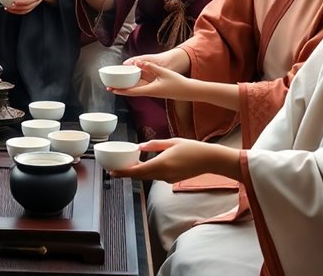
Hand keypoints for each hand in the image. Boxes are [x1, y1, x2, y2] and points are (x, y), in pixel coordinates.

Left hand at [3, 0, 52, 14]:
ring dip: (19, 9)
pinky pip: (26, 11)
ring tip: (11, 7)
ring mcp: (36, 2)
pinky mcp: (33, 6)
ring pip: (28, 8)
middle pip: (31, 1)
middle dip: (22, 3)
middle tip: (14, 2)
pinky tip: (12, 10)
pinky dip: (19, 12)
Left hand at [110, 60, 194, 100]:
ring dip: (126, 89)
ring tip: (117, 85)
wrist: (188, 91)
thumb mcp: (163, 72)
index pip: (131, 91)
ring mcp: (152, 93)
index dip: (120, 91)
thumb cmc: (177, 83)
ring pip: (136, 91)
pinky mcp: (155, 91)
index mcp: (149, 90)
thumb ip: (150, 67)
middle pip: (131, 93)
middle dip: (120, 90)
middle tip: (109, 88)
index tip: (111, 90)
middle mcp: (149, 93)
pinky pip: (142, 89)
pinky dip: (134, 87)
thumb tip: (139, 62)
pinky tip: (131, 83)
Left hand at [110, 138, 237, 182]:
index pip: (138, 171)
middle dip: (128, 173)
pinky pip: (157, 176)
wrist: (210, 160)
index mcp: (161, 163)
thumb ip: (154, 145)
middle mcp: (163, 174)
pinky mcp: (172, 180)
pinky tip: (149, 165)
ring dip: (139, 172)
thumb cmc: (193, 148)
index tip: (113, 173)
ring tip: (130, 165)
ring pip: (148, 177)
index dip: (123, 173)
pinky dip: (150, 172)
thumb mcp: (172, 142)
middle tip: (116, 169)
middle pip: (140, 176)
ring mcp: (168, 179)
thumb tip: (139, 147)